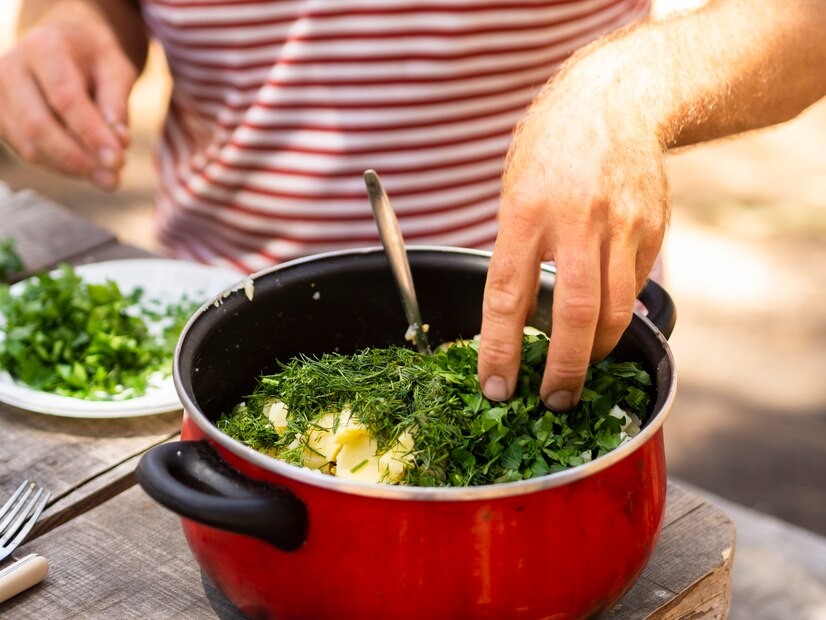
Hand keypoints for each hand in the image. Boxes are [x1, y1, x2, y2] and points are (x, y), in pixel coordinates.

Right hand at [0, 0, 136, 188]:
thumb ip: (116, 104)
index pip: (64, 98)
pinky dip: (59, 165)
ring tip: (106, 177)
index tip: (117, 159)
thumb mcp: (116, 70)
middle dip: (77, 158)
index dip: (91, 133)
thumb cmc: (94, 58)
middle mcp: (12, 68)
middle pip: (37, 124)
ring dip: (70, 167)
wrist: (63, 43)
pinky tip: (86, 168)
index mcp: (44, 48)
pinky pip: (26, 151)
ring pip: (28, 144)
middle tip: (113, 178)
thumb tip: (118, 144)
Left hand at [478, 64, 668, 409]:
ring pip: (614, 310)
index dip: (499, 349)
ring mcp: (621, 225)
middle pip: (573, 314)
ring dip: (596, 352)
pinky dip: (617, 314)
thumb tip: (514, 317)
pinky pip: (633, 288)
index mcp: (525, 211)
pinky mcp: (653, 229)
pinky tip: (603, 322)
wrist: (614, 101)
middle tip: (553, 401)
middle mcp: (576, 220)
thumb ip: (515, 251)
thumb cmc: (550, 148)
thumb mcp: (514, 191)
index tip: (495, 387)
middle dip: (563, 369)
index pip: (506, 295)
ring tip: (579, 372)